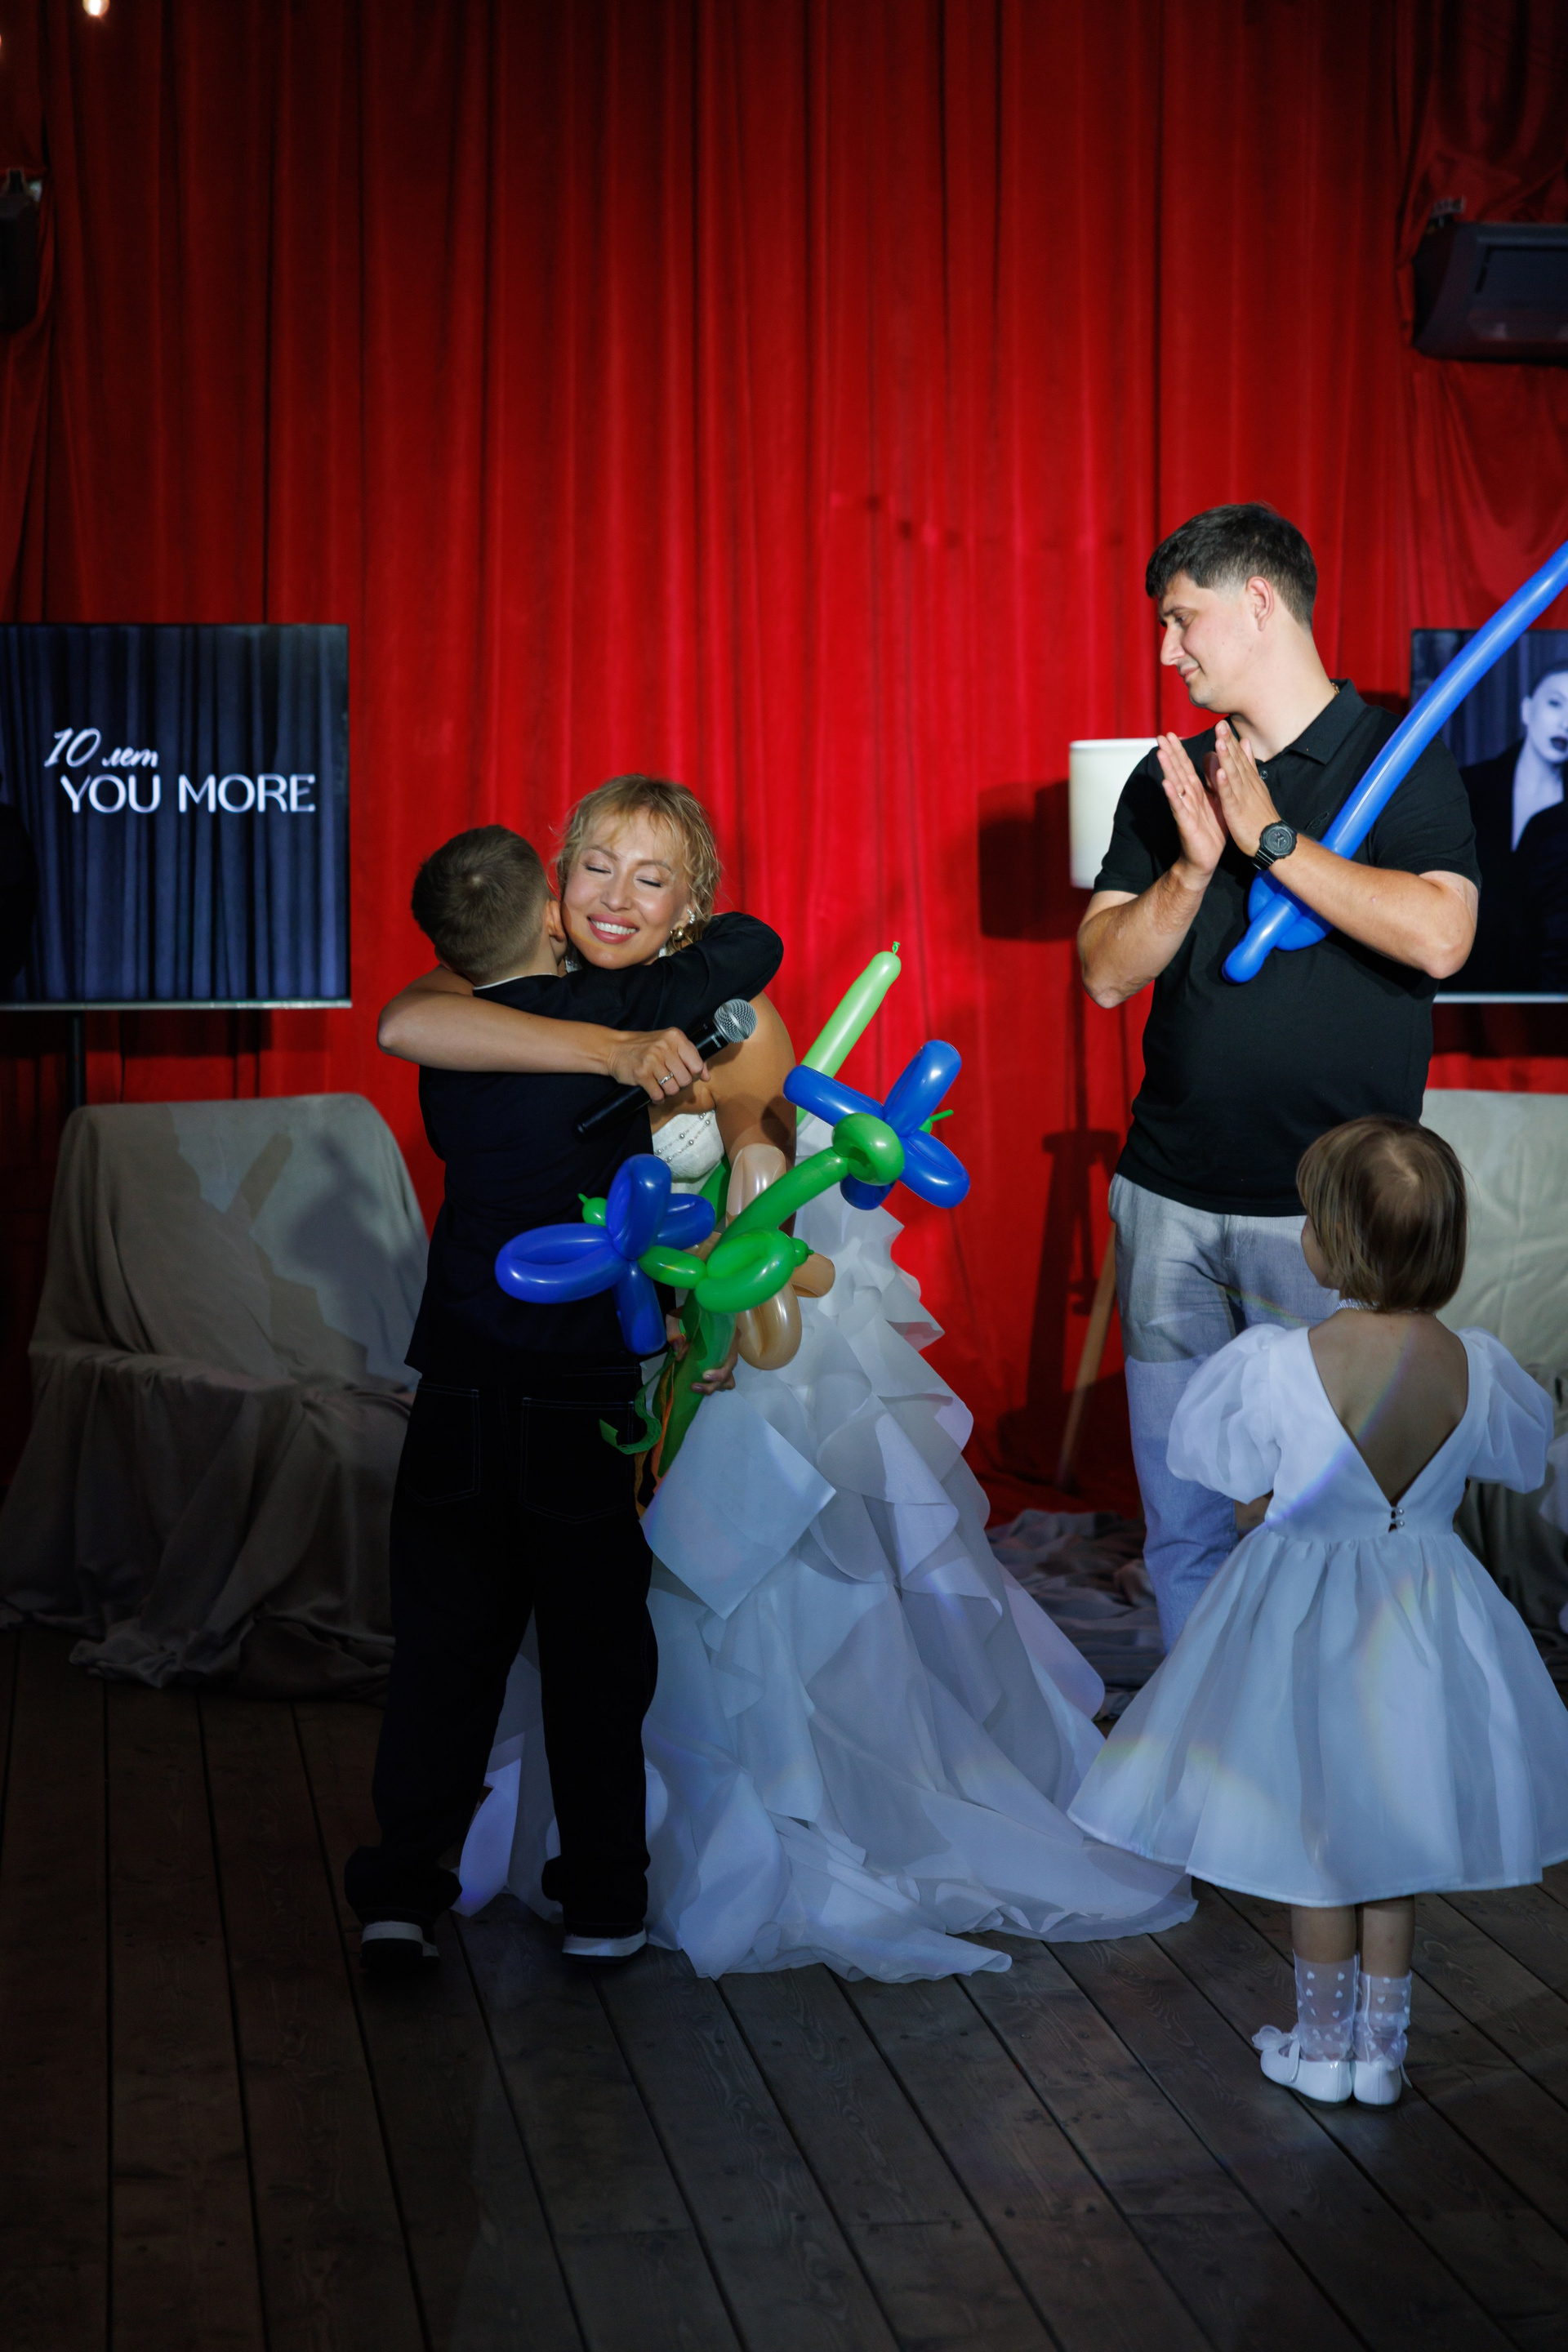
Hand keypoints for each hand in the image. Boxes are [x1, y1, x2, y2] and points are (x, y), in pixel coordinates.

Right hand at [610, 1027, 706, 1102]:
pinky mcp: (641, 1074)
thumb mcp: (668, 1044)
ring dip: (668, 1092)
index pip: (697, 1064)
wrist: (614, 1048)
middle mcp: (664, 1047)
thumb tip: (707, 1075)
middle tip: (670, 1079)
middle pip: (686, 1079)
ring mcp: (652, 1060)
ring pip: (673, 1089)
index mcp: (675, 1037)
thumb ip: (689, 1056)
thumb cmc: (645, 1047)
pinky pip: (658, 1095)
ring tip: (661, 1085)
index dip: (693, 1073)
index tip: (684, 1072)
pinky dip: (657, 1098)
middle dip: (679, 1084)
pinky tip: (654, 1093)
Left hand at [664, 1312, 738, 1392]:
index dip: (720, 1371)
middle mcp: (731, 1345)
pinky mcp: (720, 1360)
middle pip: (729, 1371)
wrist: (697, 1305)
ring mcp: (727, 1354)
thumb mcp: (678, 1316)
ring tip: (697, 1388)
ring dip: (715, 1386)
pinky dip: (715, 1383)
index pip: (731, 1357)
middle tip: (694, 1386)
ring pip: (729, 1377)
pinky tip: (701, 1383)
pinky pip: (724, 1377)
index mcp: (728, 1333)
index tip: (704, 1375)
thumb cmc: (691, 1309)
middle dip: (713, 1384)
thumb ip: (675, 1331)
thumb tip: (678, 1352)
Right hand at [1154, 733, 1227, 878]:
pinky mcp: (1186, 823)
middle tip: (1161, 736)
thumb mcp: (1218, 801)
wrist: (1207, 858)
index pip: (1186, 767)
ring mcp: (1185, 810)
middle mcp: (1188, 798)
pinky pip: (1178, 808)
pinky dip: (1172, 795)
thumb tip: (1215, 761)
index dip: (1179, 751)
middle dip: (1170, 754)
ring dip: (1168, 769)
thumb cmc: (1212, 831)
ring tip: (1160, 753)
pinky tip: (1166, 784)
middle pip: (1178, 772)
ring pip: (1176, 786)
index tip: (1172, 734)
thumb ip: (1215, 782)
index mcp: (1196, 792)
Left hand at [1207, 718, 1280, 861]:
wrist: (1271, 839)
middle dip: (1228, 742)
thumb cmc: (1260, 815)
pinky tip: (1221, 773)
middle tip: (1219, 724)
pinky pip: (1231, 796)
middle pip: (1236, 761)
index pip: (1239, 756)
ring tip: (1219, 741)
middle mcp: (1247, 784)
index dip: (1230, 740)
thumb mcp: (1256, 785)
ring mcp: (1243, 797)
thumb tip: (1246, 743)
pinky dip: (1226, 784)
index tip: (1222, 723)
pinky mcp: (1238, 811)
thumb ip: (1249, 764)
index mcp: (1249, 779)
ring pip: (1234, 774)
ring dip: (1227, 758)